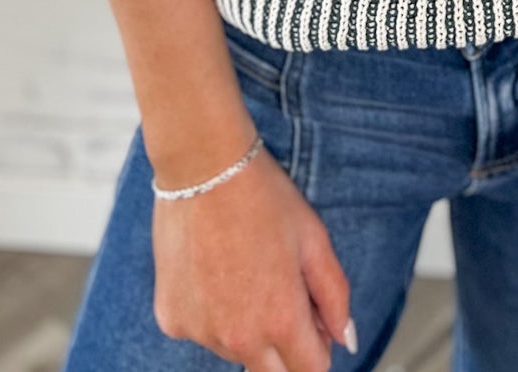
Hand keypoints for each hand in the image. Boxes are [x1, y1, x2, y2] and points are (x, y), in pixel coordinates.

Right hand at [152, 142, 355, 371]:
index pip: (311, 370)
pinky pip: (201, 331)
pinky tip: (213, 269)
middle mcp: (238, 338)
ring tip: (245, 269)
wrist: (204, 167)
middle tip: (282, 294)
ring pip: (235, 352)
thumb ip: (335, 296)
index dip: (320, 347)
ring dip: (247, 329)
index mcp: (280, 319)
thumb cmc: (261, 196)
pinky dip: (210, 313)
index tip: (315, 323)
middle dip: (285, 347)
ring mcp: (200, 332)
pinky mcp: (171, 319)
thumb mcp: (314, 239)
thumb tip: (346, 339)